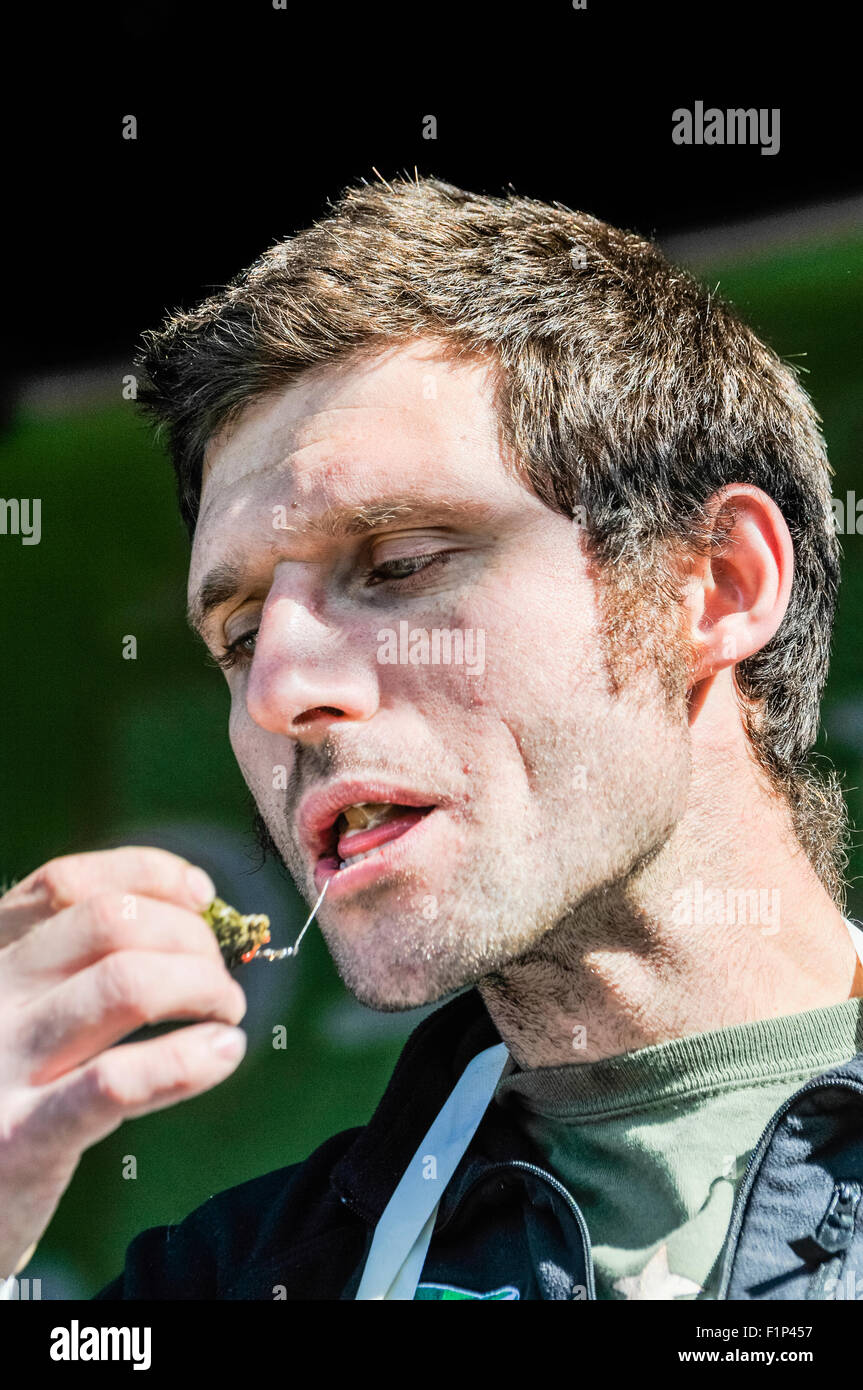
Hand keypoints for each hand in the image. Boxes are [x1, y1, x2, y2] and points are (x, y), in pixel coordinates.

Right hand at [0, 847, 246, 1281]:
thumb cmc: (6, 1093)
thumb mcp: (20, 1012)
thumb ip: (76, 963)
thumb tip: (192, 908)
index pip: (67, 883)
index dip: (149, 875)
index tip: (203, 895)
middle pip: (110, 921)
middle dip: (189, 937)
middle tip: (219, 977)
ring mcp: (2, 1063)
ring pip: (126, 984)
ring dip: (203, 987)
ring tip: (227, 1014)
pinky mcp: (22, 1136)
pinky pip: (118, 1080)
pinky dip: (188, 1059)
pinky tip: (222, 1054)